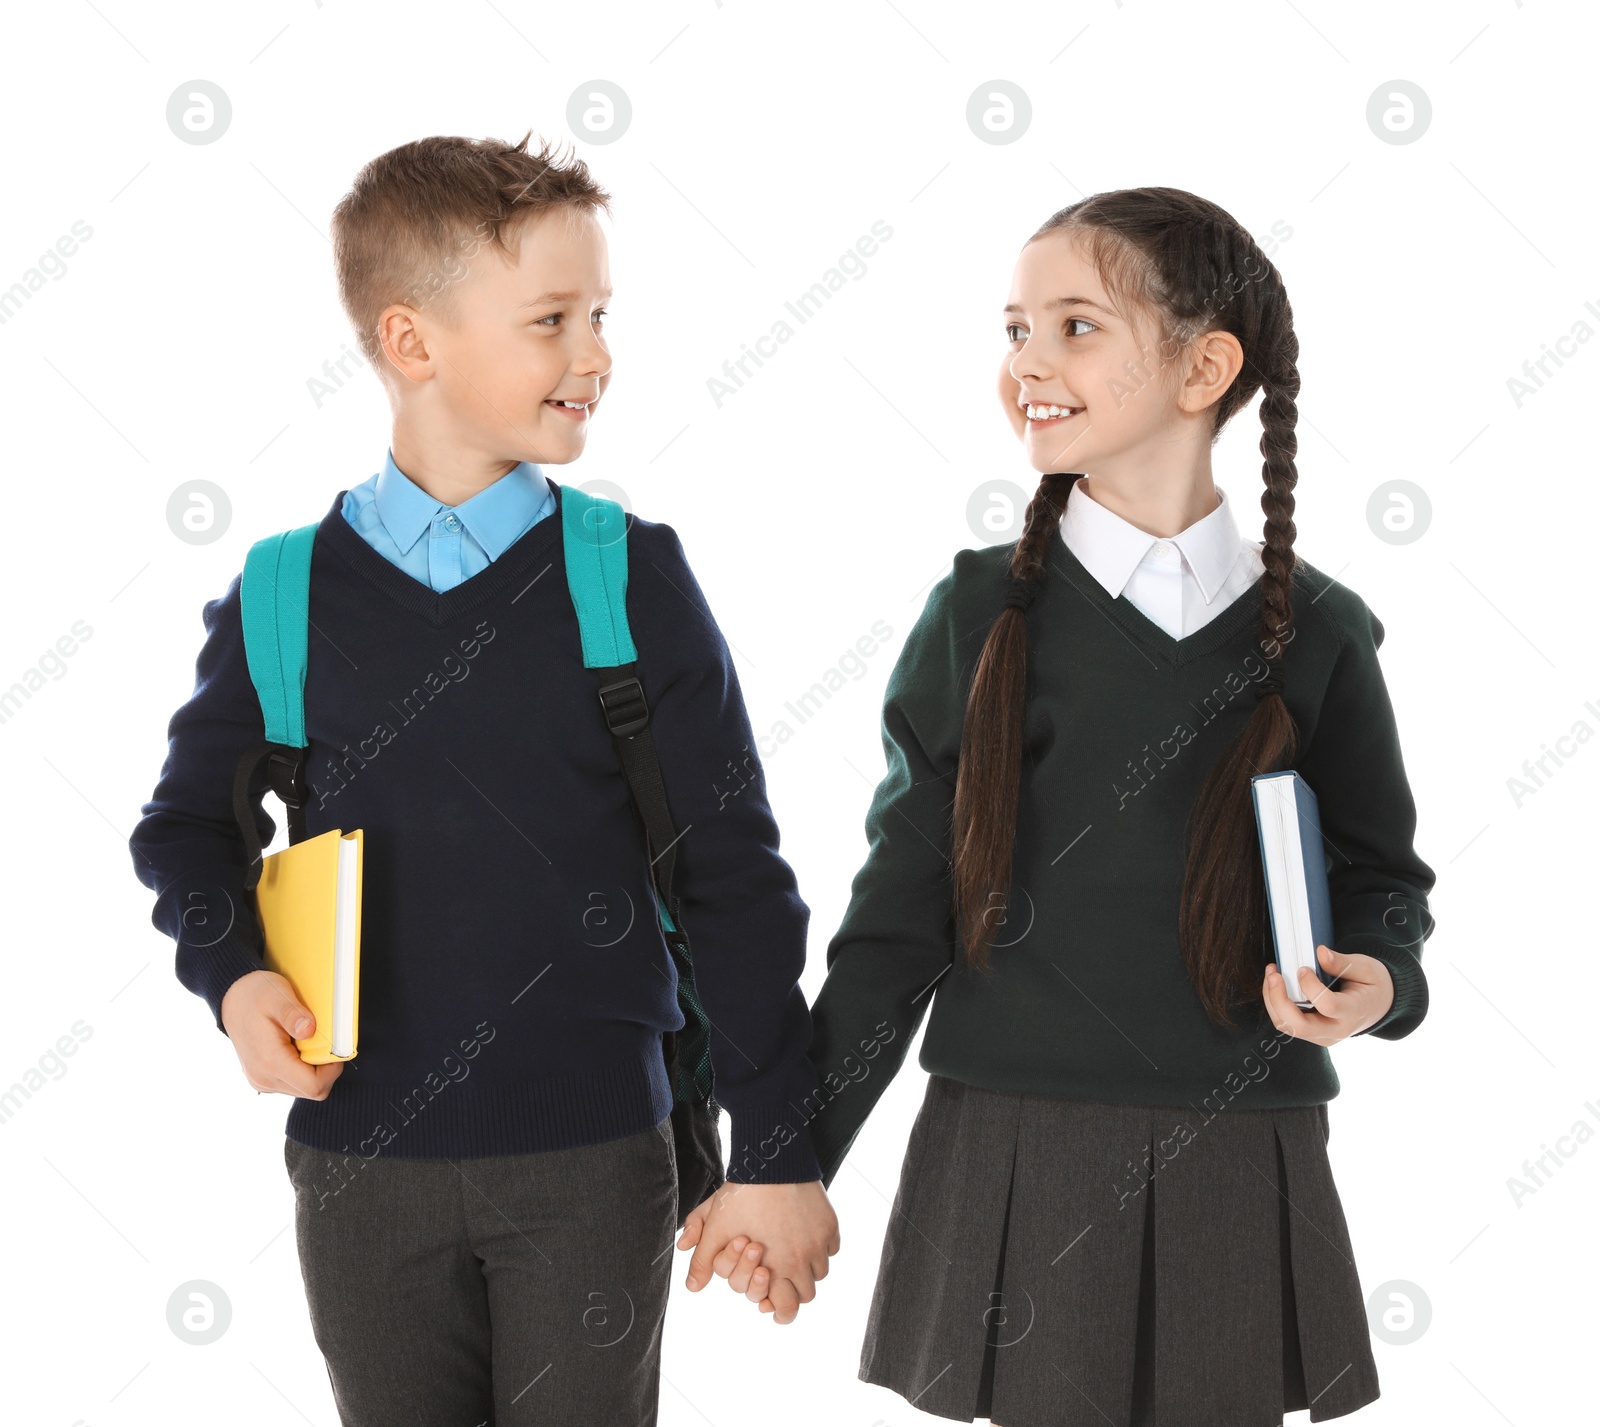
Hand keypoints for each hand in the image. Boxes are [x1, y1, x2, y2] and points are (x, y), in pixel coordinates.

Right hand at [220, 969, 344, 1098]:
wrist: (233, 999)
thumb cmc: (255, 995)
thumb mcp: (277, 996)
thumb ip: (294, 1015)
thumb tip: (309, 1030)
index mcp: (270, 1061)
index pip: (313, 1085)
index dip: (332, 1070)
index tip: (335, 1049)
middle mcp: (264, 1078)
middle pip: (311, 1090)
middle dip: (325, 1069)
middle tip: (323, 1042)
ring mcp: (262, 1081)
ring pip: (303, 1088)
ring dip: (313, 1069)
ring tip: (306, 1042)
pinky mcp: (263, 1079)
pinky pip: (292, 1083)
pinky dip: (302, 1068)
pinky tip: (297, 1047)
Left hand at [677, 1179, 838, 1324]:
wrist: (771, 1160)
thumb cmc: (742, 1195)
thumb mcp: (715, 1228)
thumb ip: (703, 1261)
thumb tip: (693, 1288)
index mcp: (775, 1268)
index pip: (787, 1310)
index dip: (780, 1311)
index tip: (772, 1303)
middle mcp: (802, 1260)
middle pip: (806, 1295)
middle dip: (792, 1291)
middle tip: (780, 1277)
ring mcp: (819, 1242)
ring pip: (820, 1272)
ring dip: (807, 1269)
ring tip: (790, 1253)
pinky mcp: (830, 1224)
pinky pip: (831, 1248)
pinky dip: (820, 1248)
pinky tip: (804, 1235)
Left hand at [1263, 945, 1393, 1044]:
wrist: (1379, 1006)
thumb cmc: (1372, 986)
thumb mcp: (1366, 968)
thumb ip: (1342, 962)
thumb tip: (1320, 953)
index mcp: (1354, 1012)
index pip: (1328, 1006)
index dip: (1310, 986)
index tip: (1303, 968)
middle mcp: (1337, 1030)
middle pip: (1299, 1026)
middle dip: (1279, 999)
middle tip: (1273, 974)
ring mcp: (1323, 1035)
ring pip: (1288, 1026)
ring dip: (1273, 1001)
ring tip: (1272, 975)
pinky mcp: (1313, 1033)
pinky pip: (1287, 1023)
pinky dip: (1276, 1004)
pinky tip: (1277, 985)